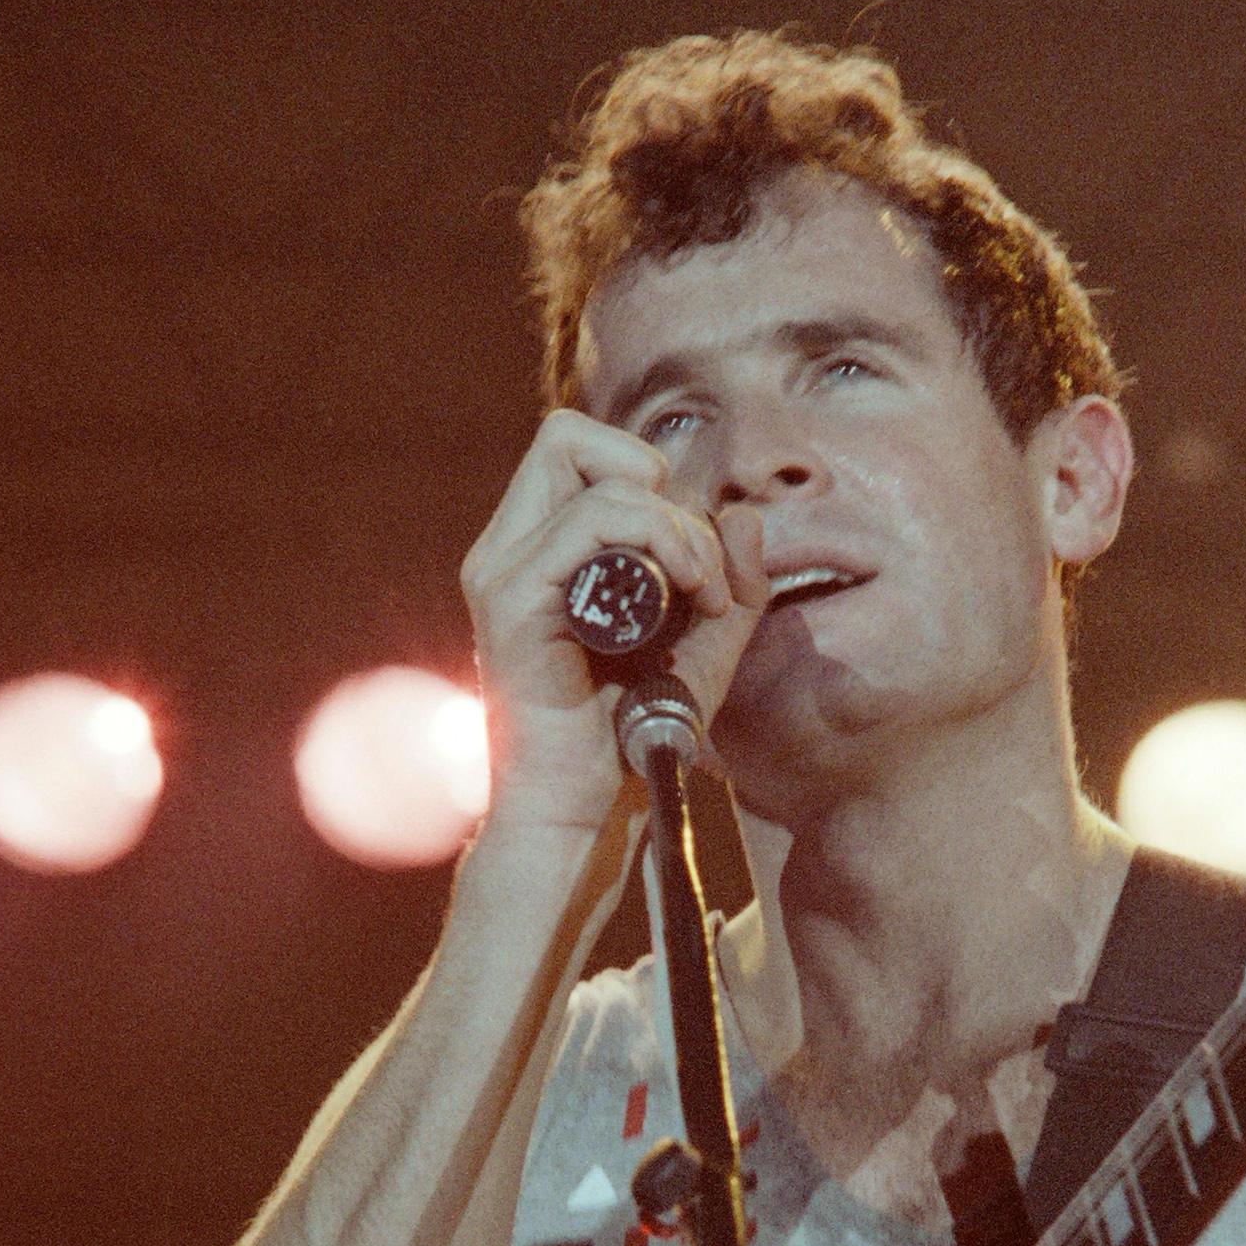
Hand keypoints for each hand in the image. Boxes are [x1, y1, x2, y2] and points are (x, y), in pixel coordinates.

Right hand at [460, 409, 768, 832]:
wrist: (588, 809)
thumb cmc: (632, 734)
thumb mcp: (704, 647)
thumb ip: (731, 584)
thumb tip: (743, 517)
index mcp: (539, 548)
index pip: (584, 450)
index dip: (654, 480)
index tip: (702, 564)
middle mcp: (509, 549)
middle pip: (568, 436)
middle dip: (656, 483)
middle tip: (698, 567)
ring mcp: (502, 572)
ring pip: (589, 474)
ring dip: (673, 524)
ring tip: (703, 592)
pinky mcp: (510, 603)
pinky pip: (585, 526)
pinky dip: (655, 543)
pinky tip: (686, 597)